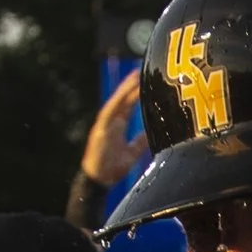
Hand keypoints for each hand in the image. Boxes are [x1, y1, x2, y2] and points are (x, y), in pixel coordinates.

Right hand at [82, 69, 148, 186]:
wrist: (99, 180)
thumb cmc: (112, 168)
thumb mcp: (131, 153)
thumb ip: (140, 142)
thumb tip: (152, 134)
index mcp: (118, 125)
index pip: (129, 105)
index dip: (137, 93)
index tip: (146, 81)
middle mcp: (111, 122)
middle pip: (123, 100)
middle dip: (131, 85)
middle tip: (141, 70)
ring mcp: (104, 125)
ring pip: (115, 103)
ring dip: (124, 90)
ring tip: (133, 77)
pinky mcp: (100, 131)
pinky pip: (108, 115)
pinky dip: (114, 105)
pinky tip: (122, 96)